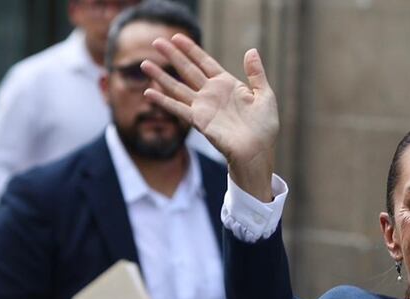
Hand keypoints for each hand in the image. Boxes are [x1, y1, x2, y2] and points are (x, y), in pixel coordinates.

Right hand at [142, 34, 277, 201]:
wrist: (258, 150)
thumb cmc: (264, 126)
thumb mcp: (265, 95)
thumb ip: (256, 73)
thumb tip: (251, 50)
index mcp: (227, 84)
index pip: (205, 62)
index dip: (191, 50)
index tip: (176, 37)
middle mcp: (212, 94)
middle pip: (187, 70)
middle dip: (172, 56)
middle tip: (156, 41)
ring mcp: (203, 107)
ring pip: (177, 87)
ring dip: (161, 76)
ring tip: (144, 63)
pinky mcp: (199, 121)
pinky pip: (178, 108)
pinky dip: (163, 101)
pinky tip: (148, 92)